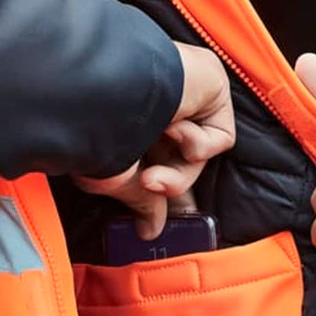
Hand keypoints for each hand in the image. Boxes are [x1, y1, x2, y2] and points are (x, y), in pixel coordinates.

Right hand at [74, 43, 235, 238]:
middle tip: (155, 198)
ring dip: (178, 174)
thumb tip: (150, 231)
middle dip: (172, 186)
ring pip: (196, 154)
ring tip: (151, 177)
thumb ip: (142, 202)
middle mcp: (156, 104)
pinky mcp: (210, 84)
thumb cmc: (97, 128)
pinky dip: (198, 144)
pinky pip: (218, 136)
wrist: (109, 92)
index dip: (161, 190)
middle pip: (179, 159)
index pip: (154, 159)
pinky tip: (172, 128)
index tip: (159, 221)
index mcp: (128, 119)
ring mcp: (184, 93)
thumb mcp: (116, 175)